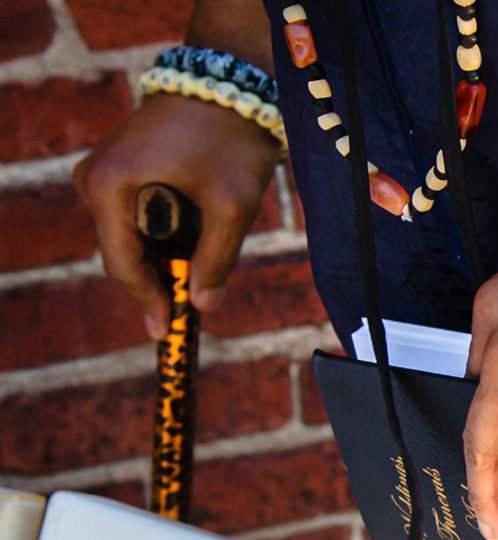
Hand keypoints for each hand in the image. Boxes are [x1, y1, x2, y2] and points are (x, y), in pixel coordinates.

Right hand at [72, 93, 279, 337]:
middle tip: (192, 309)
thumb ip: (217, 259)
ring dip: (164, 257)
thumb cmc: (231, 137)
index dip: (148, 300)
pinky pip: (135, 217)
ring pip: (130, 238)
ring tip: (203, 261)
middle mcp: (94, 179)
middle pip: (123, 254)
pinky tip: (194, 237)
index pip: (123, 263)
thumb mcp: (233, 205)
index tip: (169, 330)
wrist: (228, 80)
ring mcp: (102, 172)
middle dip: (158, 280)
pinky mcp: (118, 168)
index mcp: (111, 186)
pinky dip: (163, 235)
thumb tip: (205, 305)